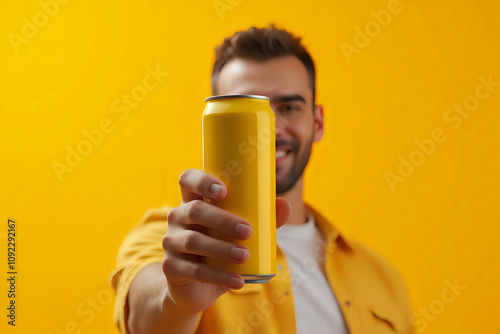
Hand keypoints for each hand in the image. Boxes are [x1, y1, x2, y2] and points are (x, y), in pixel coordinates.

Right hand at [161, 168, 290, 314]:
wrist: (195, 288)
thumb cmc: (219, 251)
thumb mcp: (237, 235)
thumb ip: (261, 219)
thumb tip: (285, 205)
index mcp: (193, 201)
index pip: (188, 180)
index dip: (202, 180)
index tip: (224, 191)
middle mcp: (177, 217)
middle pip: (195, 210)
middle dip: (223, 219)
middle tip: (248, 231)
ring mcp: (170, 242)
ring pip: (194, 241)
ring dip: (222, 248)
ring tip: (244, 256)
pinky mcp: (170, 267)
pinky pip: (194, 271)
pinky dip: (219, 277)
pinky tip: (238, 281)